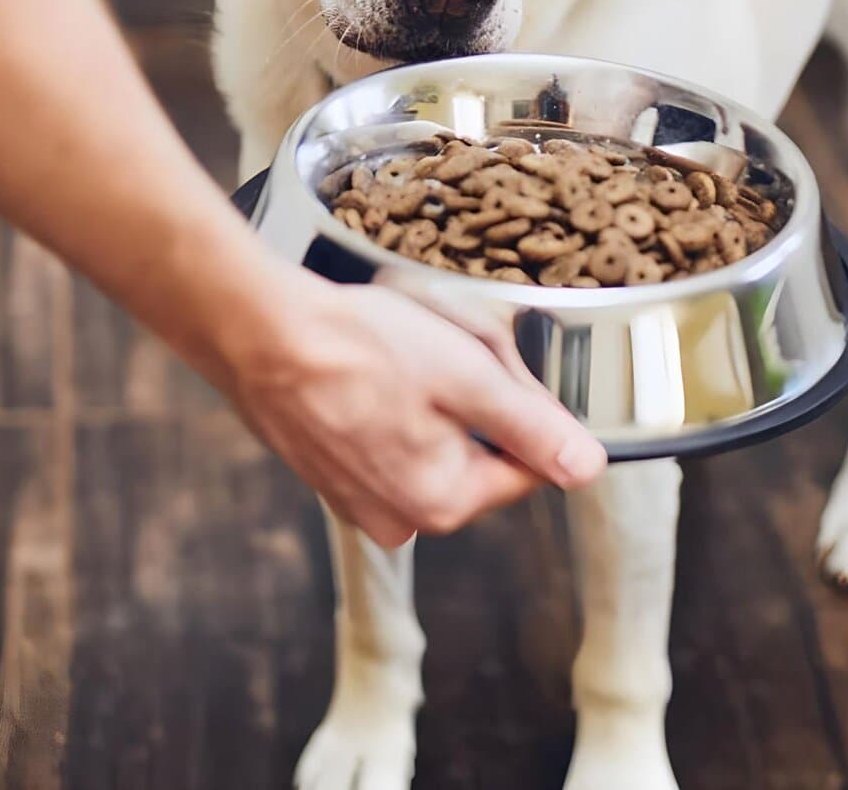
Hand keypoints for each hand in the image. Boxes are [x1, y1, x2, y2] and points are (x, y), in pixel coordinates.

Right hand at [219, 263, 606, 546]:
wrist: (258, 331)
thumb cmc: (359, 347)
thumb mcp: (467, 375)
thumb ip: (533, 427)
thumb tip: (589, 469)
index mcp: (443, 502)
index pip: (527, 464)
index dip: (523, 405)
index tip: (491, 363)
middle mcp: (399, 517)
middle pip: (477, 450)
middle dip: (472, 396)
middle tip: (440, 346)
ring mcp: (357, 498)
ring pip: (432, 438)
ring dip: (430, 393)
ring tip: (397, 349)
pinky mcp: (327, 470)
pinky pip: (385, 435)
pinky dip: (387, 398)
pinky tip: (368, 362)